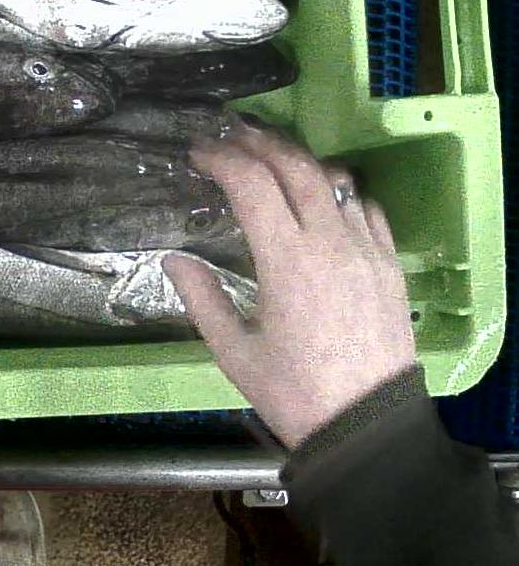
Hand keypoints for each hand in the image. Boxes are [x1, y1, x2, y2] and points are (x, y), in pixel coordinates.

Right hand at [164, 121, 415, 447]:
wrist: (368, 428)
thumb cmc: (293, 393)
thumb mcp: (233, 351)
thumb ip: (201, 298)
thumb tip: (174, 259)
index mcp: (286, 262)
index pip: (252, 185)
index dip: (221, 159)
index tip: (199, 154)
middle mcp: (331, 244)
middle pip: (296, 167)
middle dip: (260, 144)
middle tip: (231, 137)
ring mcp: (367, 251)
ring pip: (335, 182)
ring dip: (300, 162)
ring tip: (273, 160)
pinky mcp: (390, 266)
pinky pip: (367, 209)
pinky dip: (340, 192)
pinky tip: (323, 200)